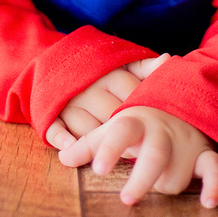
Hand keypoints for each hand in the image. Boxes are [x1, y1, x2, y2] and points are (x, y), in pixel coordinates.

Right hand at [45, 54, 168, 151]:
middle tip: (139, 151)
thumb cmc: (100, 72)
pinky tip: (72, 148)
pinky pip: (55, 128)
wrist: (58, 63)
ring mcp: (69, 101)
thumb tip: (167, 59)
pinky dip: (63, 139)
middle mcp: (90, 88)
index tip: (155, 129)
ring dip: (99, 143)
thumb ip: (145, 67)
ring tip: (113, 156)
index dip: (144, 115)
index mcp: (110, 75)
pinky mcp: (50, 113)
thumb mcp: (122, 64)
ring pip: (87, 127)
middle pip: (112, 116)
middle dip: (126, 135)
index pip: (132, 97)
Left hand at [60, 106, 217, 208]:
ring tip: (156, 179)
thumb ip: (89, 144)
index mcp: (135, 122)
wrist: (180, 101)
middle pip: (154, 155)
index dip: (110, 149)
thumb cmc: (140, 122)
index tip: (100, 169)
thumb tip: (63, 158)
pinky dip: (213, 185)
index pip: (121, 132)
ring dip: (164, 186)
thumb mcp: (114, 126)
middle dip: (143, 177)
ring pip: (175, 176)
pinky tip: (208, 202)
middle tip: (128, 198)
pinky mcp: (204, 153)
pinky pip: (213, 169)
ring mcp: (184, 142)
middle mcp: (161, 132)